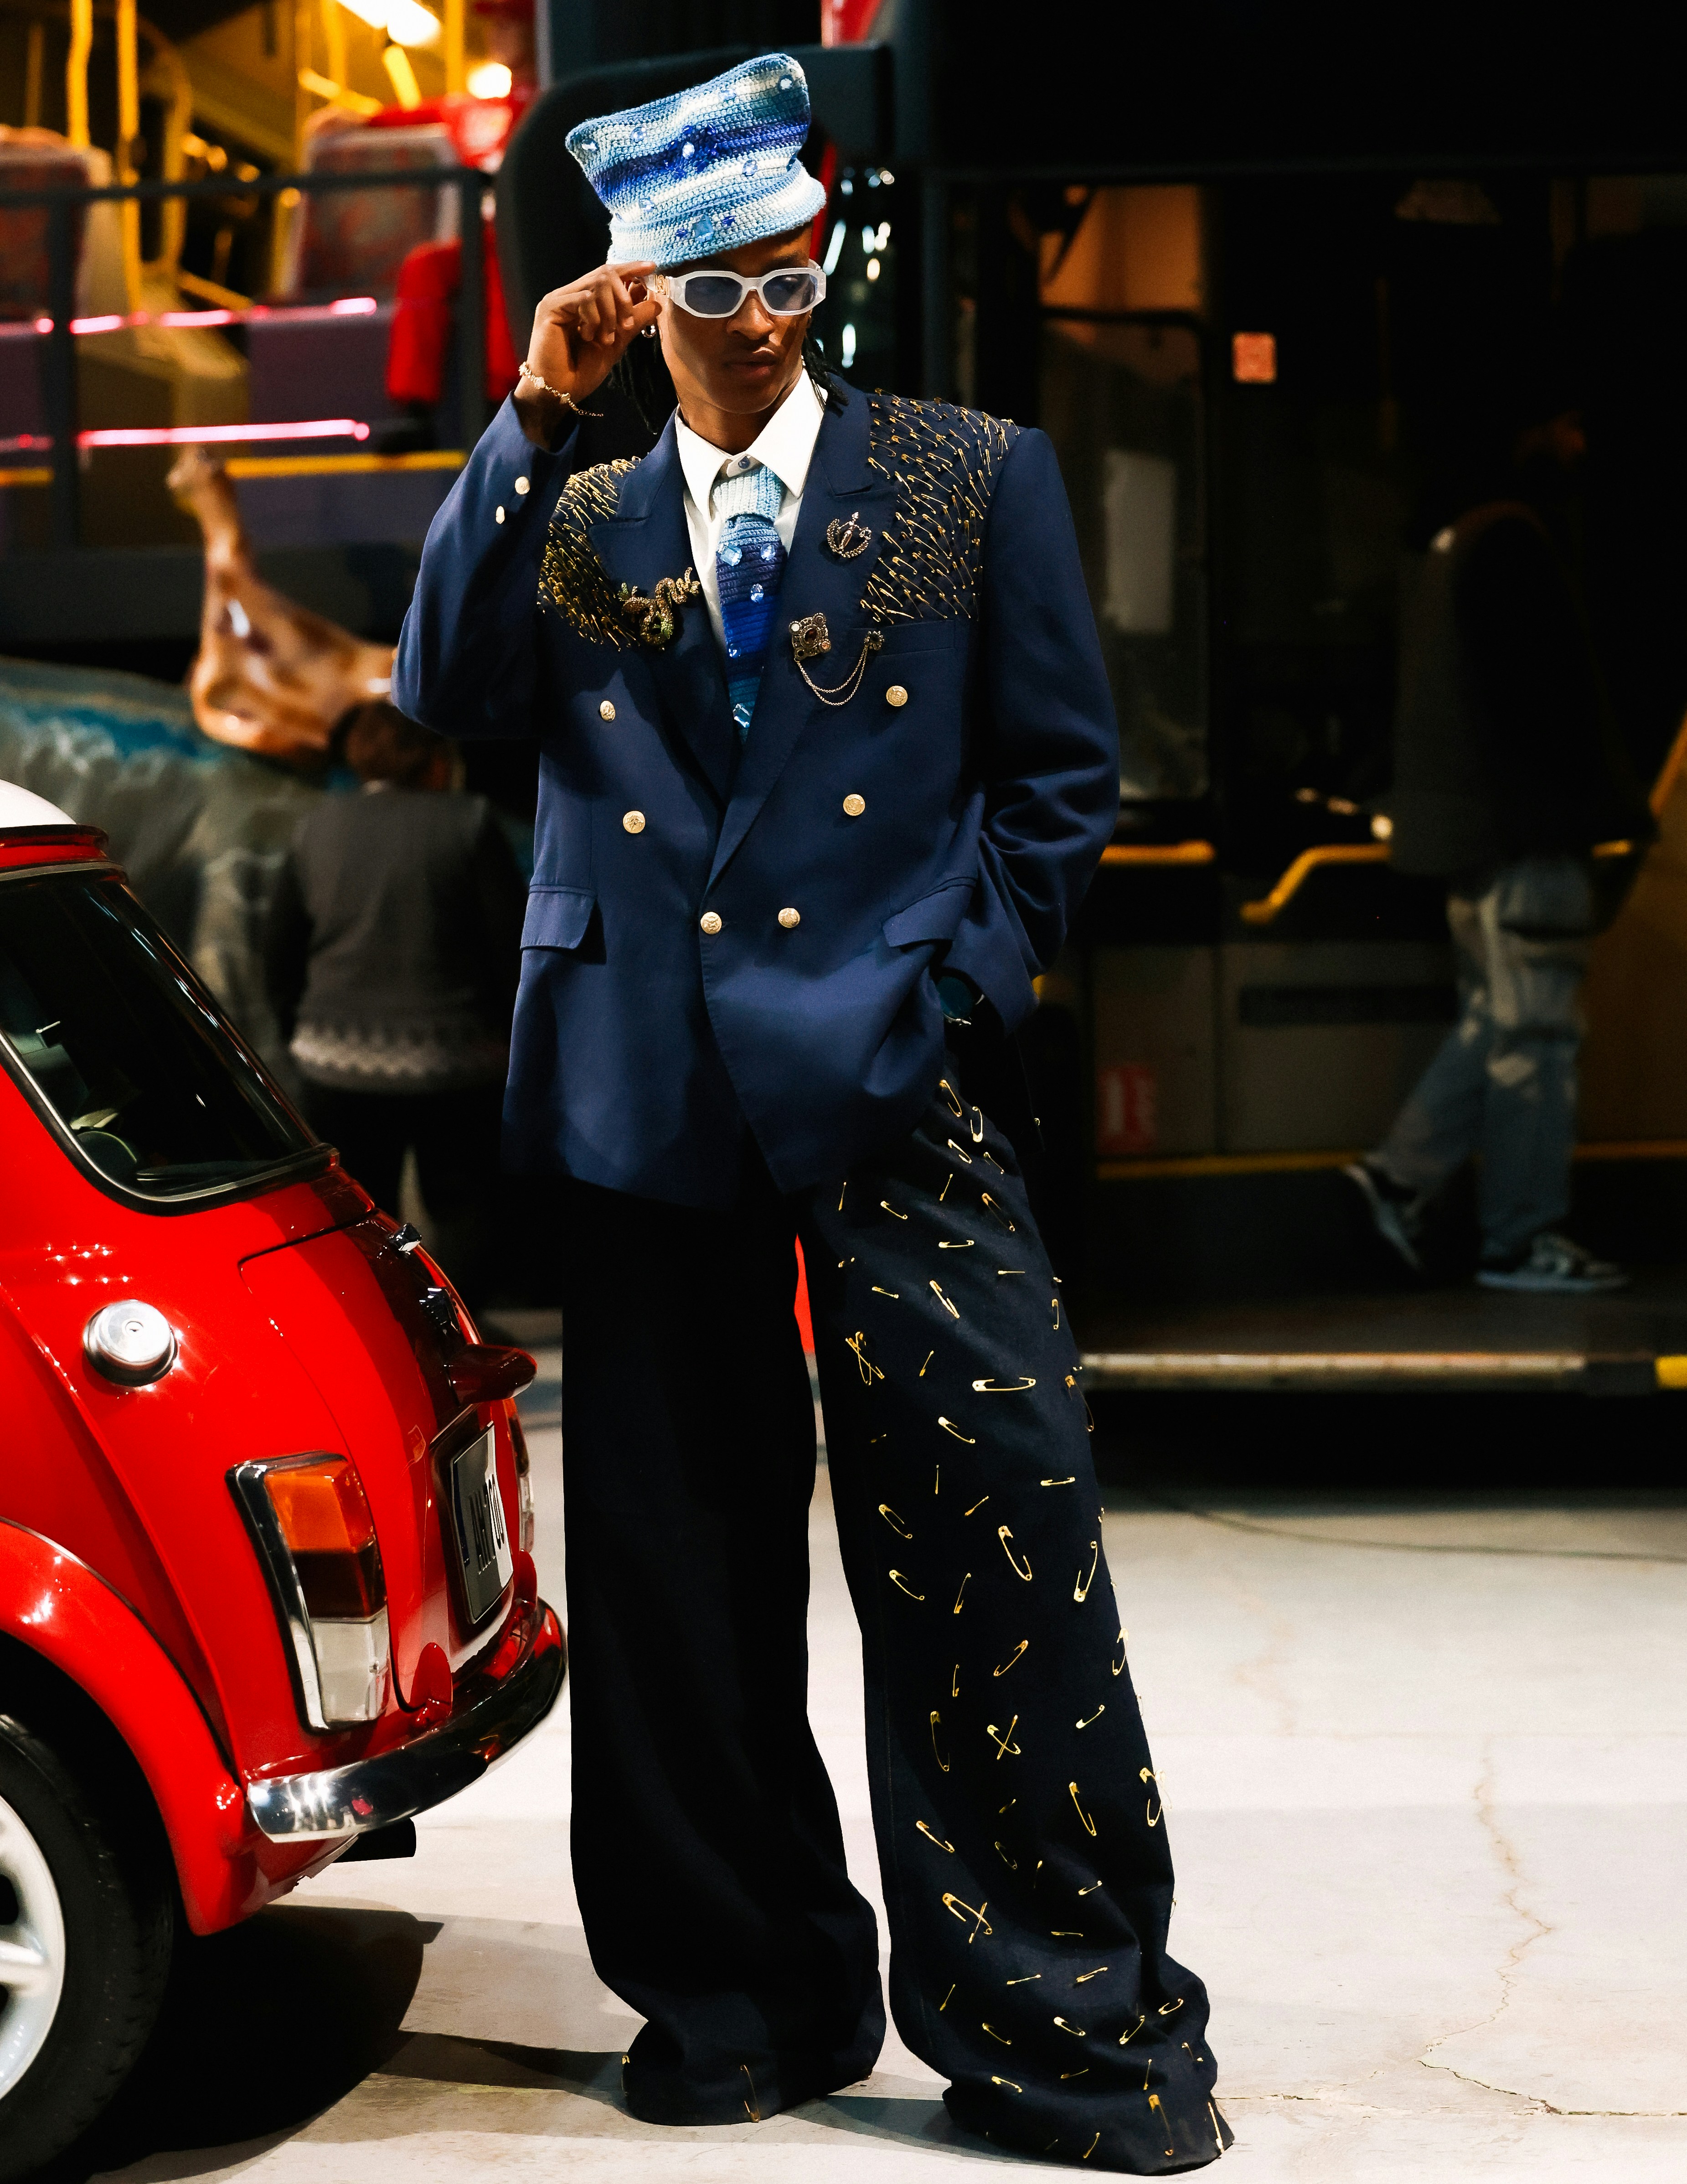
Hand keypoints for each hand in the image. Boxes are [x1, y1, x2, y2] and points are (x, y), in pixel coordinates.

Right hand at [515, 260, 658, 433]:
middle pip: (605, 274)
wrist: (560, 391)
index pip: (609, 275)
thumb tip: (656, 303)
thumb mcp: (616, 343)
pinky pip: (583, 299)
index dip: (630, 268)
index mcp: (585, 301)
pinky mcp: (550, 307)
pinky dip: (594, 318)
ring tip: (607, 338)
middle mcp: (571, 295)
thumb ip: (633, 321)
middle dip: (624, 297)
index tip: (652, 267)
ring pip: (597, 284)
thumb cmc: (583, 370)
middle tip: (627, 324)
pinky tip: (589, 336)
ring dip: (610, 311)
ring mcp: (559, 299)